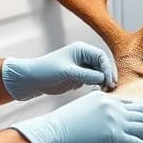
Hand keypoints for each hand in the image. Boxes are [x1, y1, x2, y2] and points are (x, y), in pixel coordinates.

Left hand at [0, 42, 116, 100]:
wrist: (32, 80)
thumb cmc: (46, 70)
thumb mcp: (68, 72)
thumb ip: (87, 75)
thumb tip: (104, 79)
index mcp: (81, 49)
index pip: (101, 57)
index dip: (107, 68)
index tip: (109, 81)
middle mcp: (83, 57)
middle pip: (102, 65)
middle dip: (107, 76)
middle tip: (110, 88)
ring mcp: (81, 67)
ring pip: (99, 74)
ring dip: (103, 82)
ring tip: (104, 92)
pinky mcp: (79, 77)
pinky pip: (93, 80)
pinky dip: (96, 86)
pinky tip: (96, 92)